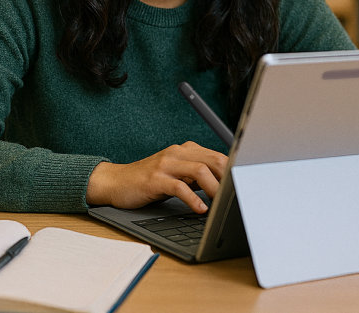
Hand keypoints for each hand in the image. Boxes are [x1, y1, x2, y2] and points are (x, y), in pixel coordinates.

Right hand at [86, 142, 227, 212]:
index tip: (242, 186)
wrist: (116, 182)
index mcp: (186, 150)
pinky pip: (180, 187)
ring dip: (214, 189)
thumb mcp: (177, 174)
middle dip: (228, 178)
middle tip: (235, 195)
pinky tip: (200, 209)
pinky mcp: (155, 179)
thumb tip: (224, 186)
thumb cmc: (149, 181)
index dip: (233, 171)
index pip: (218, 156)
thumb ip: (198, 176)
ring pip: (200, 171)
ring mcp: (166, 164)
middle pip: (213, 160)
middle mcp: (178, 153)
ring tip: (220, 203)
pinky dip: (193, 199)